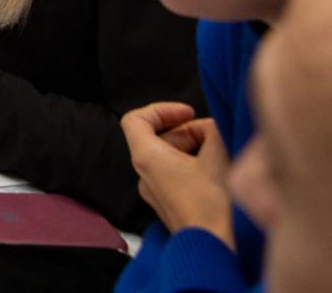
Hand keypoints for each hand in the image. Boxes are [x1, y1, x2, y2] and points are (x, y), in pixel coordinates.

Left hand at [122, 103, 234, 245]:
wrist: (214, 248)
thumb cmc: (212, 203)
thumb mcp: (218, 157)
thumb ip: (214, 131)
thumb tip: (214, 126)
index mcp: (147, 157)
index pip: (135, 119)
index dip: (161, 109)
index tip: (188, 112)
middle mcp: (144, 174)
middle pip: (158, 138)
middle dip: (189, 130)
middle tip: (217, 134)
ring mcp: (155, 192)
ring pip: (170, 158)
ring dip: (195, 148)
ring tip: (223, 152)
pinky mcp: (170, 205)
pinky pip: (176, 176)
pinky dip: (195, 166)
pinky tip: (220, 172)